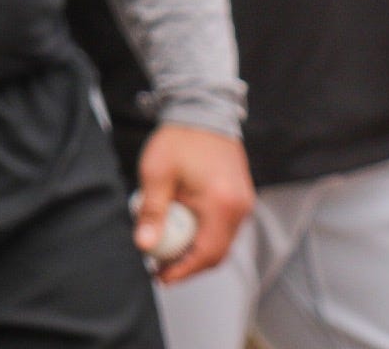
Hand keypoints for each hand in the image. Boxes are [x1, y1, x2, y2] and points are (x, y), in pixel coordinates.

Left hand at [134, 124, 253, 284]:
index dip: (182, 271)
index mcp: (223, 203)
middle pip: (217, 254)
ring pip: (222, 243)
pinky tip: (182, 231)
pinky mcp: (240, 197)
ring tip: (166, 248)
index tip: (158, 276)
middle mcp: (240, 206)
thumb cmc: (181, 139)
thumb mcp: (157, 174)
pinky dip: (204, 237)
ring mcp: (244, 201)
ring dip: (195, 252)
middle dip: (187, 266)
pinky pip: (225, 229)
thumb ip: (152, 212)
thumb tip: (145, 245)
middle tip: (158, 266)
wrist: (204, 112)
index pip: (207, 254)